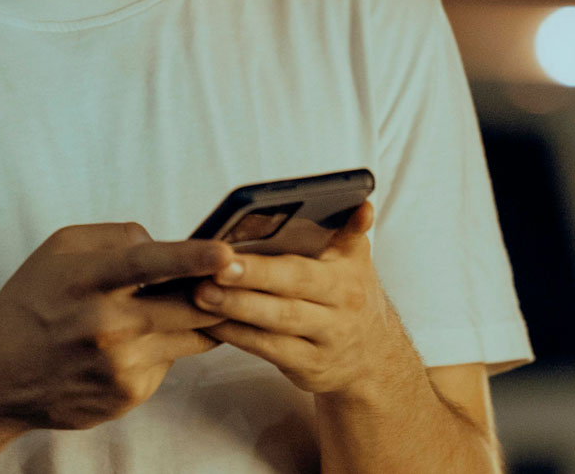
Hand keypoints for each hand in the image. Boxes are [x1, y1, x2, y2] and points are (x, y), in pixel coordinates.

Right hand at [0, 222, 234, 430]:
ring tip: (165, 307)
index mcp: (88, 280)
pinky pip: (169, 362)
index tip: (227, 254)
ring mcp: (120, 365)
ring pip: (192, 336)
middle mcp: (106, 325)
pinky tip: (127, 346)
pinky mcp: (128, 395)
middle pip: (189, 306)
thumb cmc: (32, 302)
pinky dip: (161, 347)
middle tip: (233, 276)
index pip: (147, 264)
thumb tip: (164, 244)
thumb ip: (115, 237)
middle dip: (218, 291)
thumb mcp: (59, 250)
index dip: (191, 258)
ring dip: (194, 318)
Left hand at [192, 203, 415, 397]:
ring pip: (275, 327)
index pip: (302, 270)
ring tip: (200, 293)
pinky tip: (209, 321)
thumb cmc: (349, 293)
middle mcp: (338, 313)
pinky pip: (268, 350)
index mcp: (346, 279)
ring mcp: (323, 343)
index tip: (228, 254)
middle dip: (247, 283)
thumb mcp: (357, 261)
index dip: (265, 266)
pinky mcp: (308, 369)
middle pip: (287, 298)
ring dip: (235, 310)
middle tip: (210, 272)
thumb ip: (351, 230)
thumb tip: (362, 205)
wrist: (374, 356)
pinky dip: (237, 336)